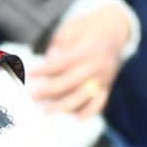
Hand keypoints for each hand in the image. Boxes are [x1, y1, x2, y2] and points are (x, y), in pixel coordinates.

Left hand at [26, 2, 130, 118]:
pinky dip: (88, 112)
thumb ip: (61, 44)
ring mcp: (104, 77)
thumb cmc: (88, 27)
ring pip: (83, 96)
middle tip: (32, 97)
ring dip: (62, 106)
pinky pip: (99, 103)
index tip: (30, 74)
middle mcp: (98, 65)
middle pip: (71, 82)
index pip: (63, 62)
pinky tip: (75, 119)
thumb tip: (50, 59)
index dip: (45, 70)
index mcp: (88, 48)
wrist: (116, 29)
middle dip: (49, 91)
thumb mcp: (73, 28)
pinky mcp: (108, 86)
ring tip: (44, 111)